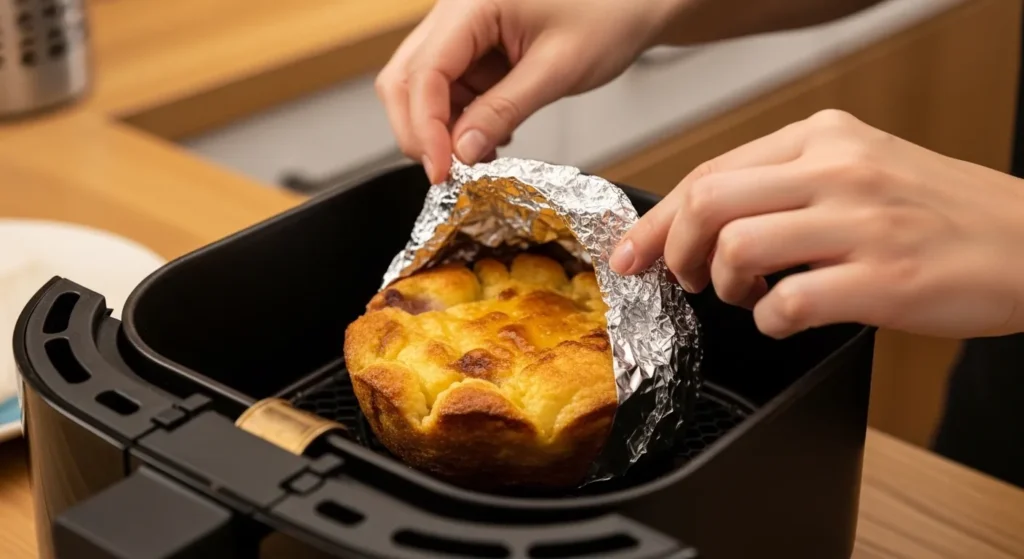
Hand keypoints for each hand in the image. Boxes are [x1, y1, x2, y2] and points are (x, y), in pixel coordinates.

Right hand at [375, 0, 682, 183]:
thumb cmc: (610, 13)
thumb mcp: (558, 69)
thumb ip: (503, 110)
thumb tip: (461, 152)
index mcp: (472, 2)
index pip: (423, 73)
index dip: (425, 129)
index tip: (442, 172)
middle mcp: (456, 10)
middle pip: (405, 79)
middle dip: (420, 132)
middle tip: (448, 175)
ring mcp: (461, 28)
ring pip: (422, 87)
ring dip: (441, 129)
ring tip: (480, 158)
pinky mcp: (474, 45)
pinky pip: (450, 88)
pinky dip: (461, 119)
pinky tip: (492, 135)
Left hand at [610, 109, 1023, 339]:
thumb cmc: (942, 212)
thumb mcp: (861, 168)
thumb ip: (784, 183)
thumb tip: (701, 220)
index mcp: (825, 136)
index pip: (710, 171)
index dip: (659, 219)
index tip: (633, 251)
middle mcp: (839, 169)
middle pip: (708, 203)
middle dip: (676, 252)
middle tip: (686, 279)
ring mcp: (861, 222)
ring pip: (737, 249)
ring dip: (725, 286)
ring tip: (747, 295)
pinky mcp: (883, 279)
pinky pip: (786, 304)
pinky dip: (769, 321)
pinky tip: (786, 317)